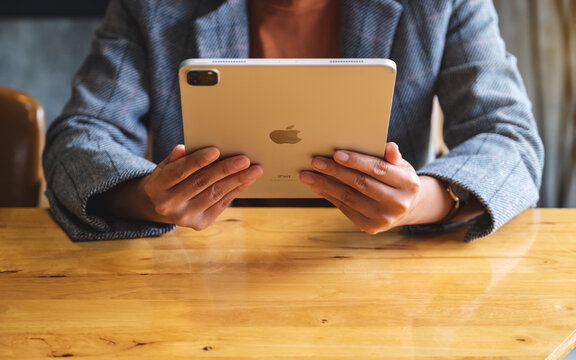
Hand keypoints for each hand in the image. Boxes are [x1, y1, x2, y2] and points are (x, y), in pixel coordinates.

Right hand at [106, 145, 262, 229]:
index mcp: (156, 186)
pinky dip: (236, 191)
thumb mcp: (164, 166)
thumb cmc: (167, 179)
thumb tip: (185, 148)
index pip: (179, 171)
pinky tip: (247, 180)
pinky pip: (221, 204)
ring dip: (237, 181)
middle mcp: (168, 205)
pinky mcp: (199, 224)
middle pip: (201, 183)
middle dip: (225, 170)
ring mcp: (184, 217)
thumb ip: (175, 158)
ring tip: (254, 170)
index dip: (198, 161)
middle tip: (244, 160)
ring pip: (214, 195)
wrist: (160, 207)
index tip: (216, 150)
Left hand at [299, 142, 448, 233]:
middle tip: (315, 162)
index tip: (336, 154)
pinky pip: (345, 208)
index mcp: (408, 184)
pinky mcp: (370, 227)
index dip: (356, 161)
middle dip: (335, 172)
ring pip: (349, 198)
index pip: (378, 170)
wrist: (407, 208)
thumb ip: (393, 157)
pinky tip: (317, 186)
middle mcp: (398, 203)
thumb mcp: (402, 166)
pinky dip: (329, 196)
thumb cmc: (398, 180)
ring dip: (325, 185)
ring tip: (308, 175)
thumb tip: (389, 146)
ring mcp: (383, 218)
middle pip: (360, 184)